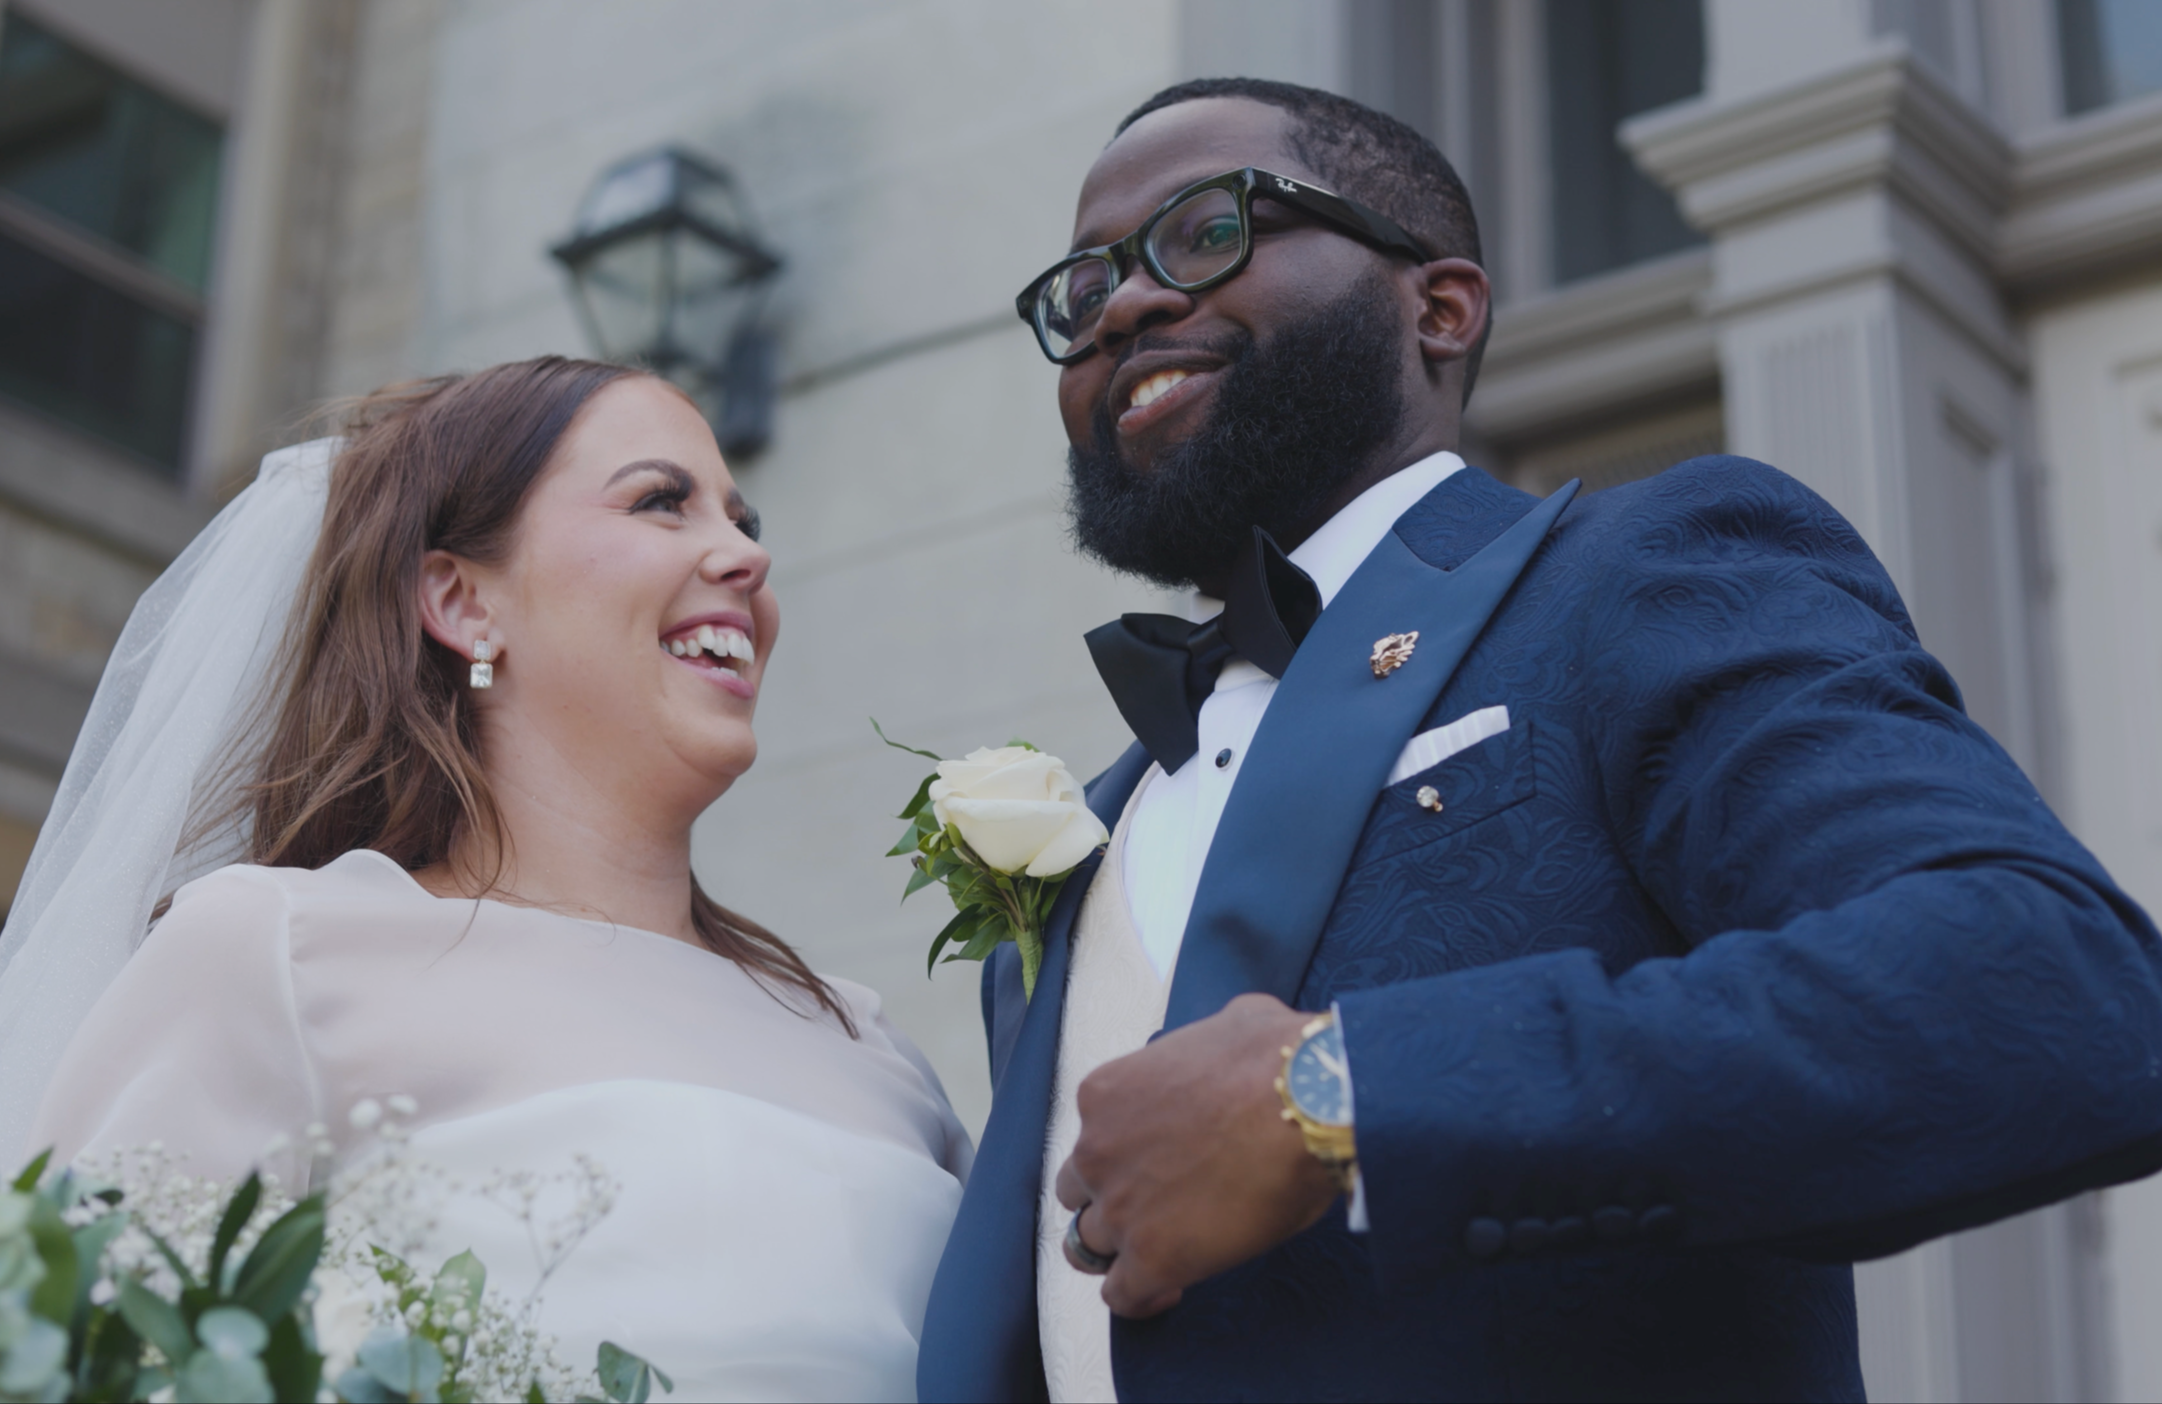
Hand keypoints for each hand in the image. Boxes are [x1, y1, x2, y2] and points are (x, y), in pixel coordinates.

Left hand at [1054, 993, 1342, 1316]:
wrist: (1306, 1106)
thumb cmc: (1275, 1060)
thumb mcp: (1230, 1022)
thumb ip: (1204, 1042)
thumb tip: (1227, 1044)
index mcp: (1105, 1094)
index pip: (1092, 1134)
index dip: (1123, 1151)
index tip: (1159, 1160)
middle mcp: (1097, 1151)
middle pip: (1078, 1191)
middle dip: (1111, 1197)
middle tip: (1157, 1204)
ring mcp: (1120, 1208)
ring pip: (1088, 1245)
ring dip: (1121, 1249)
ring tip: (1163, 1250)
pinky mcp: (1150, 1258)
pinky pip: (1122, 1295)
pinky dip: (1142, 1297)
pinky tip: (1171, 1289)